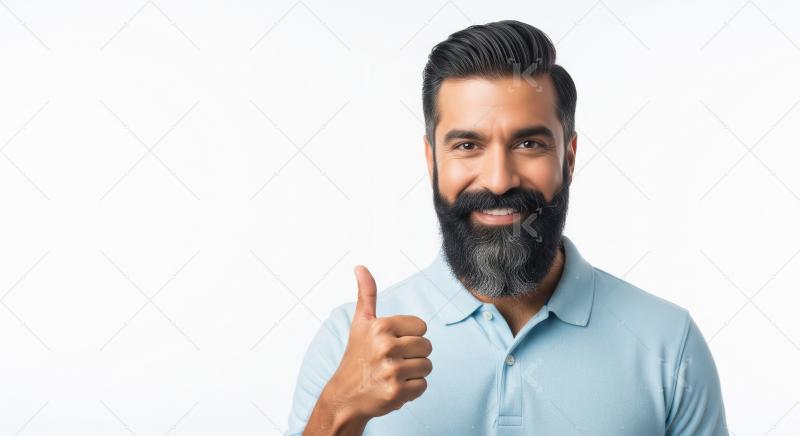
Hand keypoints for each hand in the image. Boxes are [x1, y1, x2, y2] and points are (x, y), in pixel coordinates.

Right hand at [322, 265, 432, 421]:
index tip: (391, 344)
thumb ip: (366, 294)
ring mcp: (391, 370)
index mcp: (380, 326)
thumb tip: (360, 266)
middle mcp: (385, 346)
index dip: (409, 336)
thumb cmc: (356, 357)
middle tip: (391, 361)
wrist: (344, 396)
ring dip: (414, 373)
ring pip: (427, 366)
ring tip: (393, 375)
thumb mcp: (360, 323)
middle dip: (413, 355)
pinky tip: (393, 388)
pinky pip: (423, 386)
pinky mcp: (396, 392)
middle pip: (427, 346)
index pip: (422, 326)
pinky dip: (412, 390)